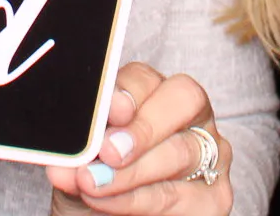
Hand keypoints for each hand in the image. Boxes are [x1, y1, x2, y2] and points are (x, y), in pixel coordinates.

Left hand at [43, 63, 228, 212]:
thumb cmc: (97, 189)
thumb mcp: (80, 166)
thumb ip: (78, 155)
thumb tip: (64, 160)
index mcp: (152, 95)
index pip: (147, 77)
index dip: (128, 90)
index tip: (109, 110)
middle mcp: (189, 117)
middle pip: (182, 100)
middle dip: (142, 127)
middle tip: (108, 152)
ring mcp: (208, 154)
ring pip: (182, 151)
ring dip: (133, 171)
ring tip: (95, 185)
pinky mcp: (215, 196)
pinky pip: (180, 194)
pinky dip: (140, 200)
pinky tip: (113, 204)